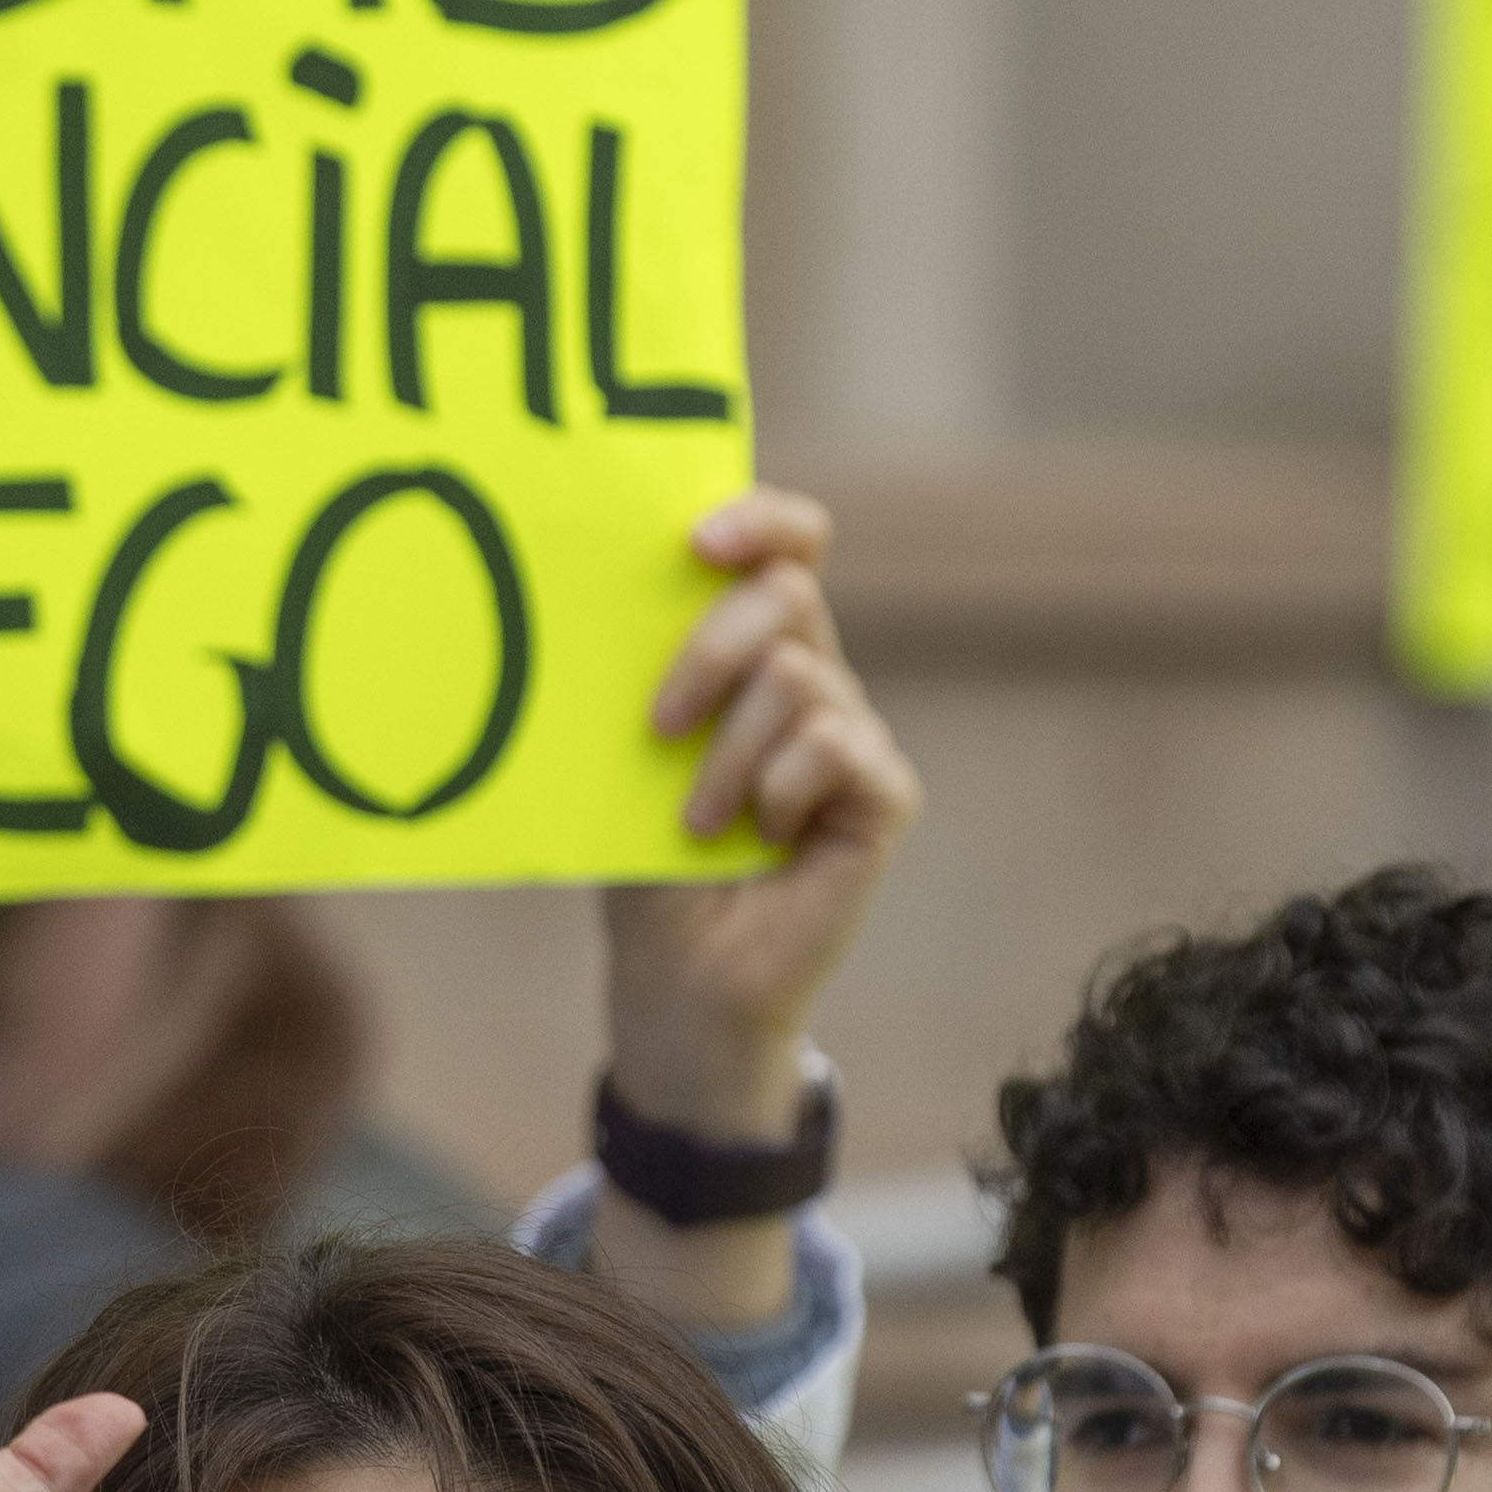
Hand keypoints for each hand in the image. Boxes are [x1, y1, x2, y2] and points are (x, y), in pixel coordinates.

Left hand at [602, 487, 921, 1133]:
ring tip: (697, 821)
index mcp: (751, 650)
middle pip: (787, 595)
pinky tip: (761, 837)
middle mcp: (811, 677)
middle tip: (658, 726)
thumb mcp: (629, 754)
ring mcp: (852, 733)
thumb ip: (646, 675)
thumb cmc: (644, 859)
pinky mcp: (882, 792)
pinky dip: (780, 789)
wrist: (678, 973)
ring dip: (728, 754)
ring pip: (800, 678)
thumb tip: (608, 595)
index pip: (787, 544)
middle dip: (709, 648)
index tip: (694, 541)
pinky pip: (834, 745)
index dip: (759, 519)